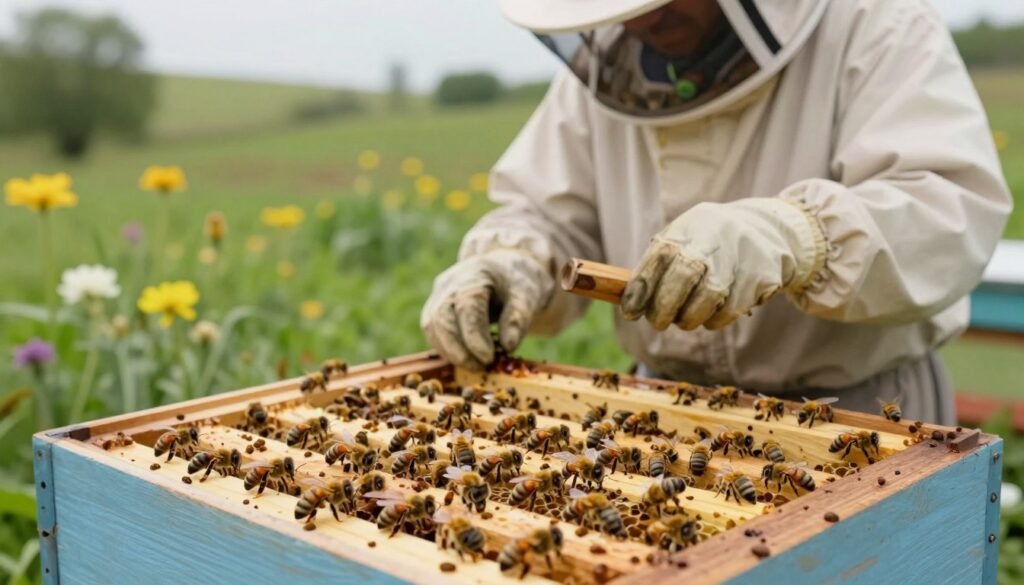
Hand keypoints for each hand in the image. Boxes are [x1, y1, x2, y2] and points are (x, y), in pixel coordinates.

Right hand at [421, 249, 553, 368]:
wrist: (503, 269)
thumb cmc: (515, 283)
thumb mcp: (527, 296)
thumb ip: (518, 319)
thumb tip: (508, 347)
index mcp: (474, 275)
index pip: (467, 307)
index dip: (474, 335)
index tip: (488, 358)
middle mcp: (449, 283)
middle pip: (441, 317)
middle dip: (458, 349)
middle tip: (480, 367)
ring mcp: (437, 294)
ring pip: (432, 326)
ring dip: (450, 352)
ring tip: (475, 365)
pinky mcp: (434, 308)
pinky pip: (432, 331)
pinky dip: (446, 348)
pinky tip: (465, 358)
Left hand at [621, 198, 824, 330]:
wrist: (770, 228)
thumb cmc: (713, 240)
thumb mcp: (686, 236)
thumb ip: (660, 262)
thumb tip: (630, 297)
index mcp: (687, 230)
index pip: (657, 259)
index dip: (640, 289)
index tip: (630, 311)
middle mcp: (712, 241)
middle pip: (681, 279)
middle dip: (663, 308)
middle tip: (657, 322)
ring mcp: (738, 259)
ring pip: (705, 301)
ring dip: (689, 318)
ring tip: (685, 318)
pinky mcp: (759, 279)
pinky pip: (728, 312)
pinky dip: (714, 319)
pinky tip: (712, 311)